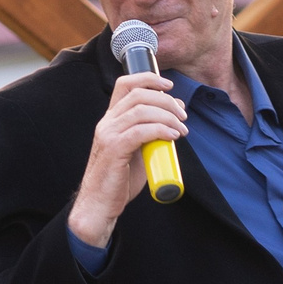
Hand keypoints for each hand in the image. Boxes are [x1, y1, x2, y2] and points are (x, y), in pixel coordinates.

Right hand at [64, 71, 187, 250]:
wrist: (99, 205)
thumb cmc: (119, 180)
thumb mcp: (137, 150)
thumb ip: (151, 131)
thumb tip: (175, 113)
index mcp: (111, 120)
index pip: (125, 85)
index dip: (148, 79)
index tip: (168, 85)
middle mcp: (107, 123)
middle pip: (138, 95)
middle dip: (166, 101)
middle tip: (183, 116)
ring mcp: (108, 135)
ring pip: (141, 111)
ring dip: (167, 117)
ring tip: (181, 129)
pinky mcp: (113, 149)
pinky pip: (140, 131)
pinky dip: (160, 130)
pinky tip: (172, 137)